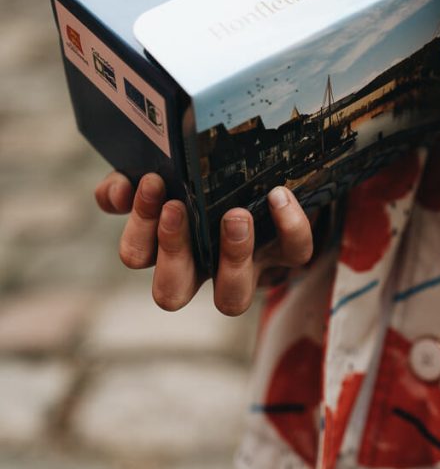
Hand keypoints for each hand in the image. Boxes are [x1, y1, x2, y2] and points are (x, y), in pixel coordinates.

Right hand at [94, 172, 312, 313]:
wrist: (269, 170)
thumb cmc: (206, 175)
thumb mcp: (166, 170)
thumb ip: (132, 182)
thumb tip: (115, 192)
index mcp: (165, 246)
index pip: (137, 255)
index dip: (138, 228)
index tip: (151, 183)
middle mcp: (201, 269)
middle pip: (171, 292)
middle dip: (171, 251)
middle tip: (177, 208)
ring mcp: (245, 268)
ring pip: (231, 298)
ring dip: (230, 257)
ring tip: (234, 215)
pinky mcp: (287, 254)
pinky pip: (295, 253)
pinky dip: (288, 226)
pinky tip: (278, 195)